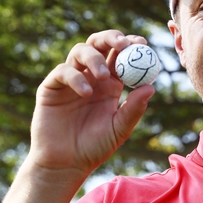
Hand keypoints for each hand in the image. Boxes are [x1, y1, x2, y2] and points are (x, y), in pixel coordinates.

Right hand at [29, 30, 154, 176]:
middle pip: (100, 44)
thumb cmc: (94, 148)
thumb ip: (134, 109)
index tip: (142, 44)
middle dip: (112, 38)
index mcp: (111, 84)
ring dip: (95, 57)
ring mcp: (70, 80)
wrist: (66, 164)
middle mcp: (91, 77)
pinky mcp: (51, 87)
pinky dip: (75, 77)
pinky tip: (86, 92)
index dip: (131, 45)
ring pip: (80, 51)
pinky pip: (63, 72)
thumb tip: (151, 87)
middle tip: (123, 44)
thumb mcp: (119, 129)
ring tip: (104, 76)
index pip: (121, 55)